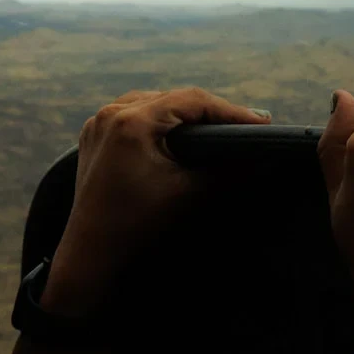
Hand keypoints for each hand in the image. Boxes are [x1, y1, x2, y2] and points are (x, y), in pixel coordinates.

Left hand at [44, 87, 269, 313]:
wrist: (90, 254)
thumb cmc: (138, 225)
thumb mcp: (188, 194)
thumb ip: (228, 171)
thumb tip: (263, 157)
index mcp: (132, 122)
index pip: (193, 101)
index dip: (231, 111)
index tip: (262, 122)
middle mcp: (111, 113)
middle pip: (173, 99)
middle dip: (211, 111)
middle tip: (246, 124)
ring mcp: (98, 123)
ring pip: (153, 103)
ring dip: (183, 112)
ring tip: (217, 125)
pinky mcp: (93, 135)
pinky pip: (133, 115)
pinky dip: (158, 119)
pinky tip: (177, 130)